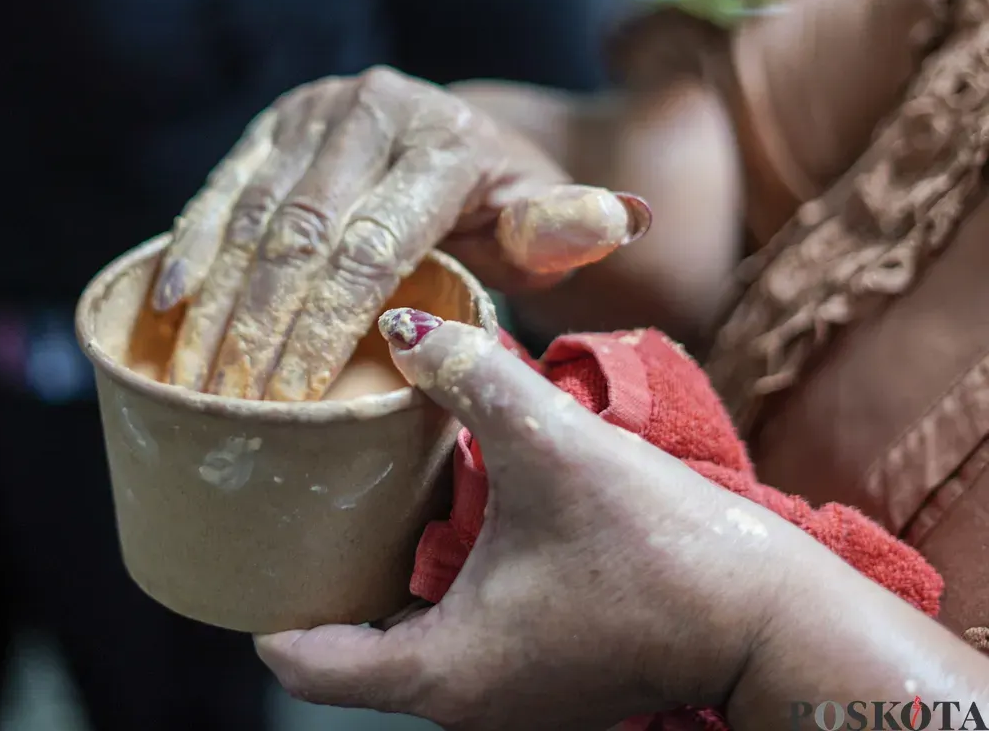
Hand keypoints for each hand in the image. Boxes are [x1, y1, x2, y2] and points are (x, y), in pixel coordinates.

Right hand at [149, 66, 649, 400]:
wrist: (454, 139)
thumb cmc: (501, 205)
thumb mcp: (540, 221)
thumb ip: (566, 228)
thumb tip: (623, 220)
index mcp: (440, 142)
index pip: (370, 249)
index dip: (325, 330)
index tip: (294, 402)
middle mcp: (369, 112)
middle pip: (299, 239)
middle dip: (258, 332)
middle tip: (234, 413)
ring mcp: (311, 113)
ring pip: (250, 220)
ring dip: (215, 307)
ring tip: (196, 385)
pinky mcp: (271, 126)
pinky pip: (219, 191)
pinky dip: (191, 251)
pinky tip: (167, 306)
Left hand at [254, 309, 811, 730]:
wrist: (772, 620)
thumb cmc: (665, 552)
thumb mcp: (557, 450)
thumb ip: (476, 378)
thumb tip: (405, 329)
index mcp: (443, 673)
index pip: (306, 667)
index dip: (267, 611)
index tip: (250, 552)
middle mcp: (467, 705)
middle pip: (352, 658)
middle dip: (323, 588)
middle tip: (299, 512)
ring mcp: (511, 703)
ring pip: (410, 651)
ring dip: (386, 588)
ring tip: (365, 509)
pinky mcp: (550, 682)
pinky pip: (463, 645)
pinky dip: (439, 595)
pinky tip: (455, 529)